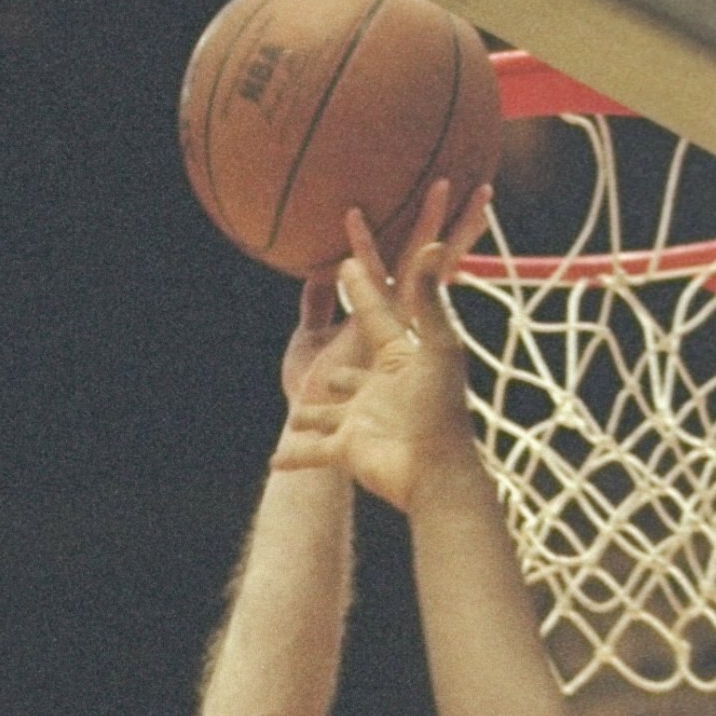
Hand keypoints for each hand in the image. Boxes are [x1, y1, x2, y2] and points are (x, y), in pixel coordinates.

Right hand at [272, 184, 492, 510]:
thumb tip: (435, 243)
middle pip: (347, 373)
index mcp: (398, 361)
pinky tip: (274, 460)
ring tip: (296, 414)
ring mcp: (359, 421)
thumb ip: (429, 298)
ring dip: (310, 417)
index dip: (363, 288)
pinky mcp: (345, 450)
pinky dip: (293, 457)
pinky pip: (311, 453)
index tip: (350, 262)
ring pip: (326, 415)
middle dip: (335, 370)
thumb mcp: (438, 347)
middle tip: (323, 360)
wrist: (434, 472)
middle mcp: (376, 390)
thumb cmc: (441, 409)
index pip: (375, 315)